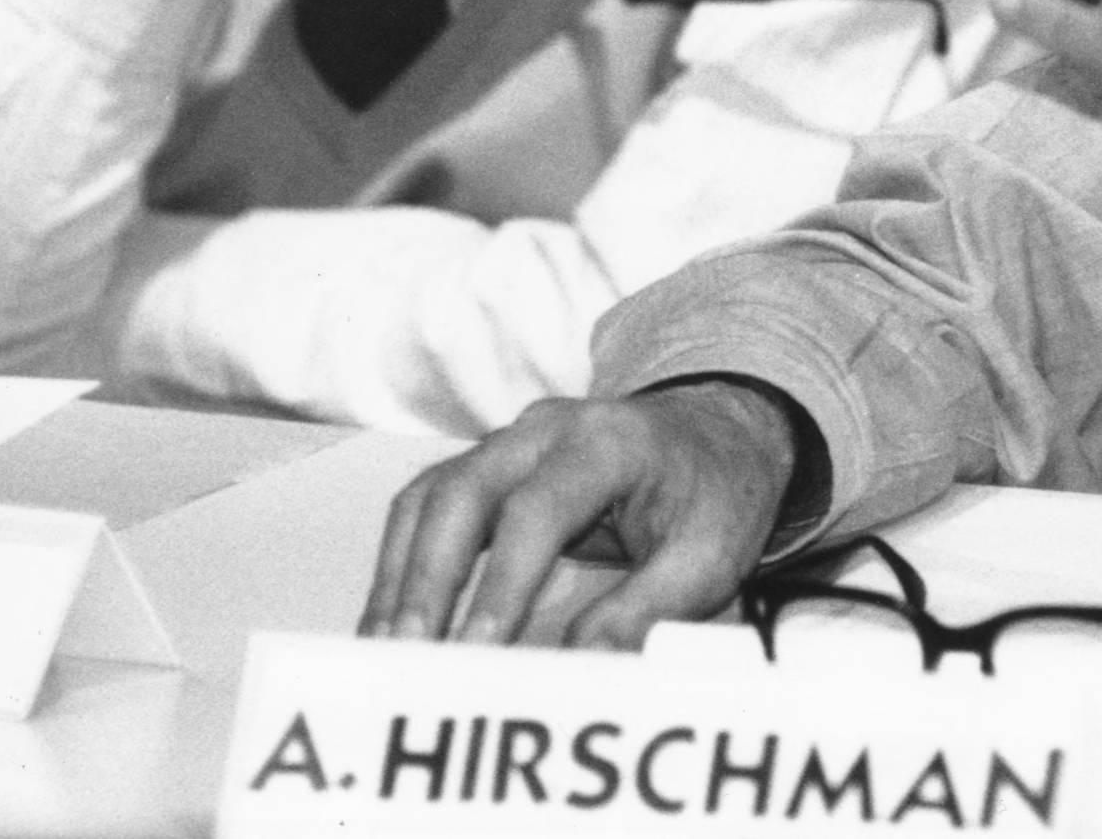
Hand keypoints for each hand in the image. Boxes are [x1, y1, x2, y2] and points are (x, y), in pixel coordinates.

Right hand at [362, 380, 796, 649]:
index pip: (536, 510)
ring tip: (382, 653)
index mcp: (608, 443)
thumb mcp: (709, 555)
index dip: (500, 583)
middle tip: (403, 656)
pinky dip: (404, 562)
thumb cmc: (716, 495)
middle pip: (463, 493)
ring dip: (400, 574)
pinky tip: (392, 623)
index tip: (476, 652)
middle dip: (425, 578)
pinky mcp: (491, 466)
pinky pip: (430, 506)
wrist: (719, 435)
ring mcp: (511, 441)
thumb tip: (581, 671)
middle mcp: (546, 430)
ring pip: (432, 497)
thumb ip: (647, 611)